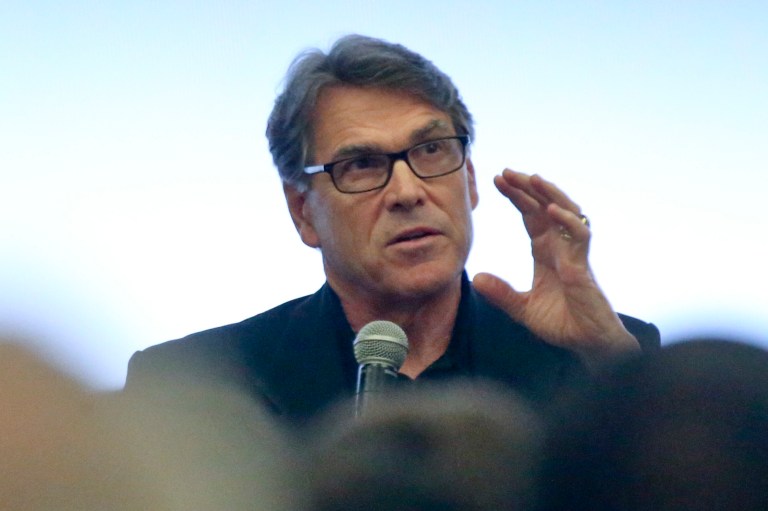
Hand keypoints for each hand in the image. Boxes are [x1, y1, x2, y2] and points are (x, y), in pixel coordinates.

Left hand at [472, 169, 638, 366]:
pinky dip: (566, 222)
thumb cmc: (563, 324)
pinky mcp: (582, 267)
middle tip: (506, 172)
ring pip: (565, 213)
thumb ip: (502, 294)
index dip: (517, 197)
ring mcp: (573, 255)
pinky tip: (551, 210)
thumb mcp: (523, 309)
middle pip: (544, 207)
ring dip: (549, 194)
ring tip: (531, 178)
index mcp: (545, 253)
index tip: (497, 180)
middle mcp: (560, 248)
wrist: (588, 344)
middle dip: (527, 188)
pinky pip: (578, 238)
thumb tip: (477, 279)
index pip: (530, 216)